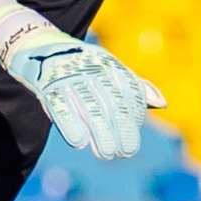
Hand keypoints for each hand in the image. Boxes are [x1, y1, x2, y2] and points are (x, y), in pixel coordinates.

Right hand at [0, 22, 164, 159]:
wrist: (37, 46)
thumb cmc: (81, 66)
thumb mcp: (109, 71)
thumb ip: (135, 87)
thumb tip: (163, 103)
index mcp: (107, 62)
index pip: (128, 88)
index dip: (134, 112)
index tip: (134, 132)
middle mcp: (90, 67)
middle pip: (110, 101)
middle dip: (120, 128)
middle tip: (126, 152)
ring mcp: (67, 76)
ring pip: (88, 107)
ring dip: (99, 132)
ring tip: (107, 153)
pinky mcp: (46, 85)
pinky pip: (60, 107)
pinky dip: (70, 125)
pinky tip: (80, 144)